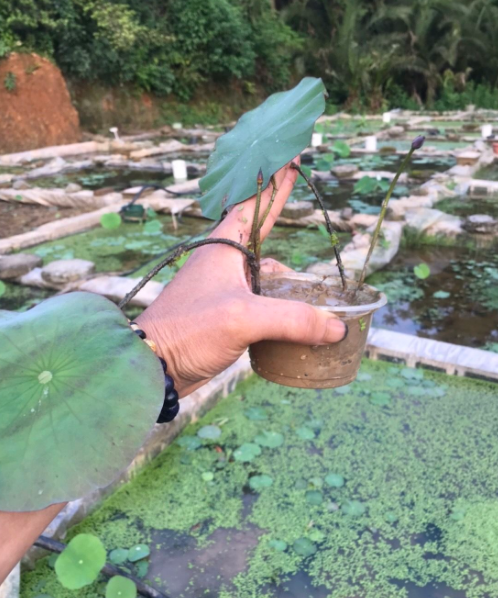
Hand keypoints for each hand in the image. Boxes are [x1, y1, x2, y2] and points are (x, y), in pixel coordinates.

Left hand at [137, 159, 346, 396]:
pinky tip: (297, 317)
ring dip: (289, 279)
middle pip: (264, 237)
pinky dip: (281, 305)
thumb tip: (336, 327)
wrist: (155, 367)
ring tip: (315, 285)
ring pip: (266, 275)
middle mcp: (225, 263)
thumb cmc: (189, 330)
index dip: (275, 182)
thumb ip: (293, 319)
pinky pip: (262, 302)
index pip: (256, 204)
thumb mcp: (243, 318)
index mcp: (224, 247)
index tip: (292, 156)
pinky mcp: (227, 315)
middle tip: (306, 204)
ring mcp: (226, 290)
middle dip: (284, 222)